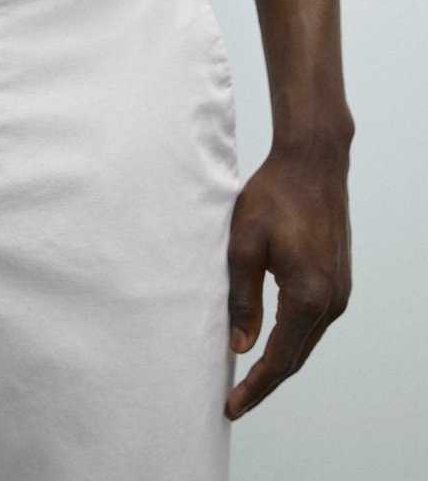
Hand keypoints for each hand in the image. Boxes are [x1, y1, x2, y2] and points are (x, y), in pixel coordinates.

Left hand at [224, 135, 352, 419]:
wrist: (312, 162)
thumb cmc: (273, 196)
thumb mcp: (244, 245)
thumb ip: (242, 299)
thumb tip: (241, 346)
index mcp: (308, 295)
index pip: (280, 358)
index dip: (254, 387)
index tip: (231, 406)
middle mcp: (332, 300)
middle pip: (296, 356)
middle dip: (266, 382)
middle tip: (235, 401)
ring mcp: (340, 290)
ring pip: (306, 340)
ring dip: (279, 360)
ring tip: (248, 377)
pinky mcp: (338, 278)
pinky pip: (313, 321)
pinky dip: (291, 338)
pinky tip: (270, 340)